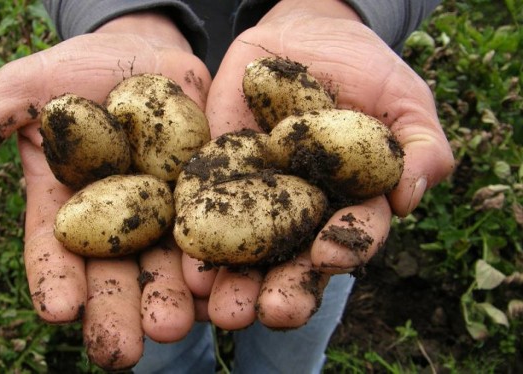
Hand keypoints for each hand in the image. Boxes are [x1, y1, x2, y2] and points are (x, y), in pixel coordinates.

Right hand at [0, 12, 209, 369]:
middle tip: (123, 350)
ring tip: (177, 328)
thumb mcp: (24, 91)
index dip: (54, 280)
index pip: (55, 252)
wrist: (142, 54)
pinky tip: (223, 287)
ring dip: (174, 299)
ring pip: (169, 264)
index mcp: (68, 209)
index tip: (57, 311)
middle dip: (118, 311)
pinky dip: (222, 259)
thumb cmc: (74, 73)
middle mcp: (117, 223)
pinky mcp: (210, 194)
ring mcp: (166, 212)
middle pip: (116, 274)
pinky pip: (219, 228)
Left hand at [183, 0, 454, 329]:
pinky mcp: (216, 174)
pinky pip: (202, 207)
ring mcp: (256, 197)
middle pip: (294, 260)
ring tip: (221, 307)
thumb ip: (420, 146)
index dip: (344, 246)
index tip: (328, 254)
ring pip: (245, 250)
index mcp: (350, 205)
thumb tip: (410, 196)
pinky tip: (185, 262)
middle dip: (284, 289)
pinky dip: (195, 234)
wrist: (306, 36)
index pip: (352, 236)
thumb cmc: (367, 70)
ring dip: (234, 281)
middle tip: (269, 312)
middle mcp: (301, 213)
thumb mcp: (404, 99)